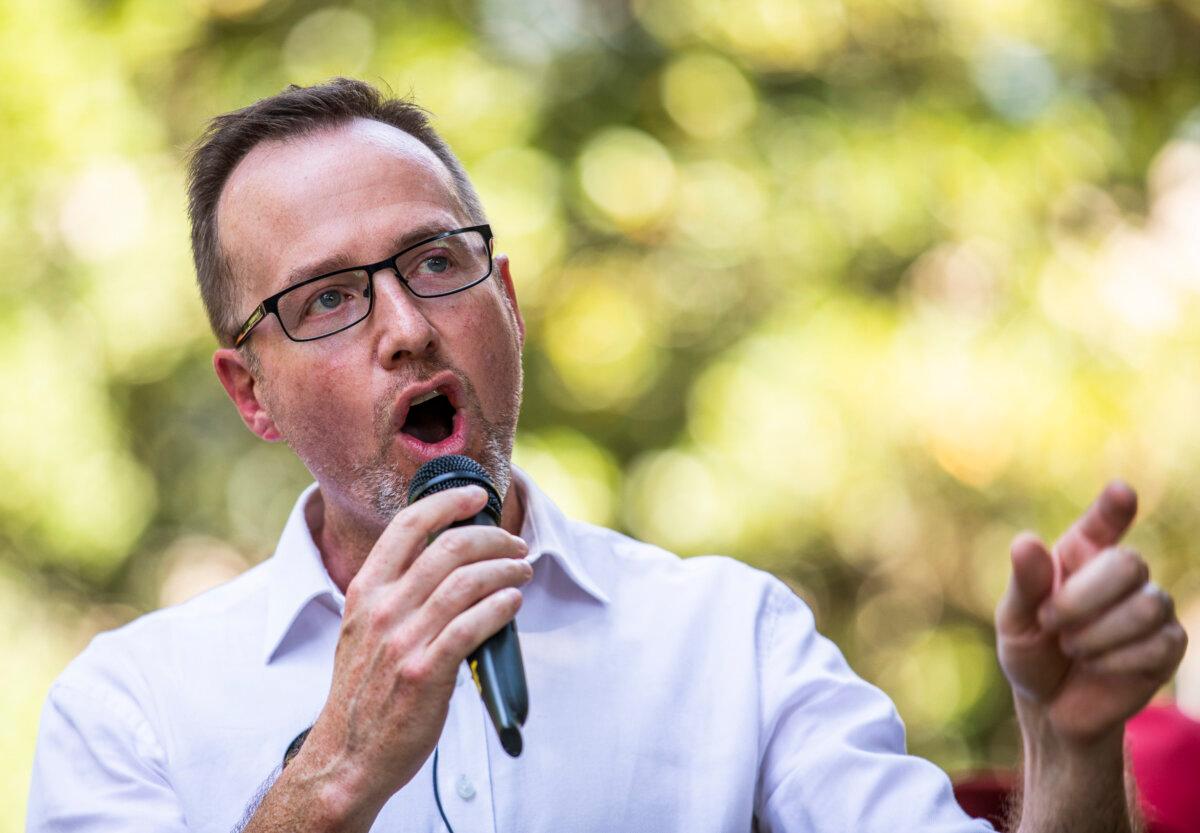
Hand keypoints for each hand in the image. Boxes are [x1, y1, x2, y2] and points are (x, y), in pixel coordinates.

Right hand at [295, 485, 531, 822]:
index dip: (447, 502)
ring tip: (522, 572)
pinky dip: (501, 607)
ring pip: (468, 582)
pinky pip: (474, 625)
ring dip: (506, 570)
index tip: (476, 497)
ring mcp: (404, 640)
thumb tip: (442, 561)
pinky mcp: (427, 672)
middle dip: (492, 538)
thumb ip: (393, 594)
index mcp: (365, 592)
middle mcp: (383, 609)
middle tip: (515, 544)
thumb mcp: (362, 631)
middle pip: (449, 547)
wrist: (348, 756)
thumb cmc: (363, 693)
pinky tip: (512, 605)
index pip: (407, 525)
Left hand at [996, 480, 1186, 749]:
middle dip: (1083, 597)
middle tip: (1051, 622)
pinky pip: (1158, 643)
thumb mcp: (1015, 621)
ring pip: (1148, 604)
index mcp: (1079, 556)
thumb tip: (1026, 541)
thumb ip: (1024, 584)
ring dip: (1098, 633)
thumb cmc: (1032, 652)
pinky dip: (1116, 660)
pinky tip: (1098, 667)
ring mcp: (1151, 607)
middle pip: (1129, 563)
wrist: (1053, 708)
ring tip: (1074, 648)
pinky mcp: (1168, 645)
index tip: (1121, 492)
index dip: (1113, 508)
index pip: (1102, 523)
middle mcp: (1121, 574)